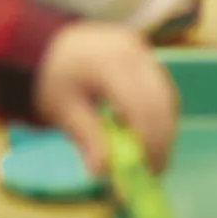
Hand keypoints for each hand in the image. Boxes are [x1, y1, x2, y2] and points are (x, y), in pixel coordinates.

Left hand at [34, 22, 179, 173]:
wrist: (49, 45)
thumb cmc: (53, 78)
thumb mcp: (63, 109)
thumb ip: (87, 138)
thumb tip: (102, 172)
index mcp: (108, 63)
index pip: (140, 105)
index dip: (149, 139)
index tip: (147, 170)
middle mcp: (132, 52)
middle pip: (160, 100)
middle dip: (162, 138)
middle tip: (156, 170)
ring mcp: (142, 51)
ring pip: (167, 94)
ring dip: (165, 127)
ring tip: (153, 156)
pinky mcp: (146, 56)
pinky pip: (162, 87)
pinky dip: (160, 113)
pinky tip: (148, 133)